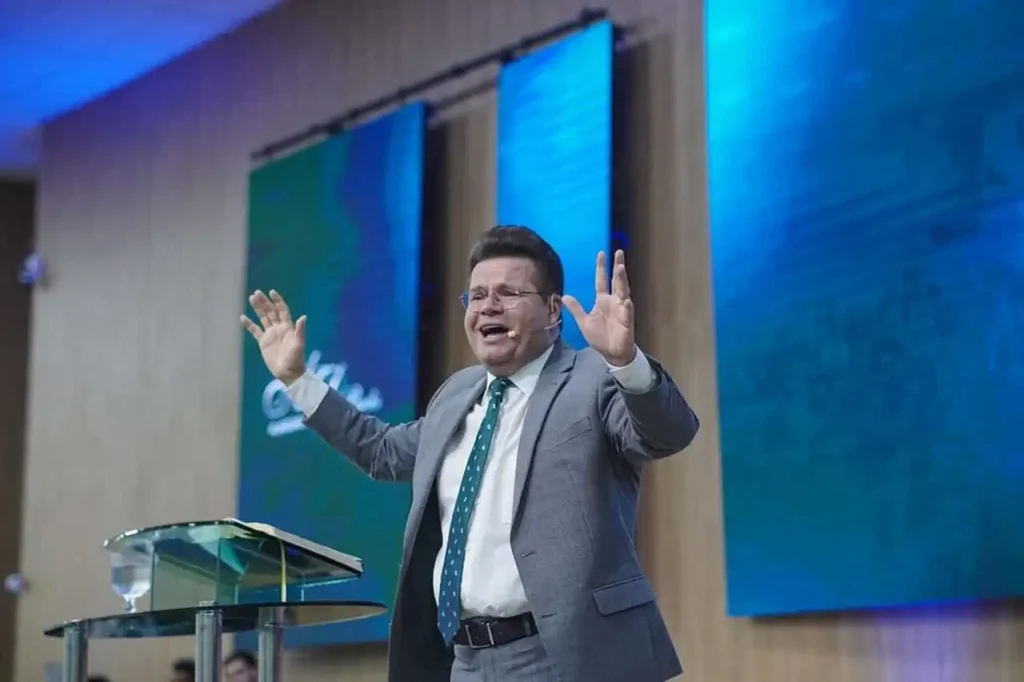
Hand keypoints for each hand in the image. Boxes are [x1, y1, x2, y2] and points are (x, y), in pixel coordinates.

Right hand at [240, 289, 307, 384]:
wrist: (288, 372)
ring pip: (263, 318)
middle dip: (264, 302)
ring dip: (258, 308)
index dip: (278, 301)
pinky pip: (255, 330)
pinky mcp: (263, 342)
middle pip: (271, 311)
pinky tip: (242, 317)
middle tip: (256, 293)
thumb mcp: (299, 344)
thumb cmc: (296, 359)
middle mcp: (279, 328)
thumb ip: (300, 330)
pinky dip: (249, 324)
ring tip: (251, 298)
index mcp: (288, 327)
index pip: (282, 310)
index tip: (272, 292)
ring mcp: (271, 334)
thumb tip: (303, 316)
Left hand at [562, 250, 636, 365]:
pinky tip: (626, 300)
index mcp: (602, 300)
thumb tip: (564, 296)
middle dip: (617, 267)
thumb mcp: (584, 322)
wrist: (611, 353)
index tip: (601, 254)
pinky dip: (626, 306)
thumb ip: (576, 309)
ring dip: (622, 280)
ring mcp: (622, 310)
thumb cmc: (600, 337)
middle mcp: (613, 301)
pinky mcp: (627, 321)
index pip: (601, 280)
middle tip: (618, 253)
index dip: (601, 268)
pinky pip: (627, 312)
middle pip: (616, 281)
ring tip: (621, 268)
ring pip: (623, 291)